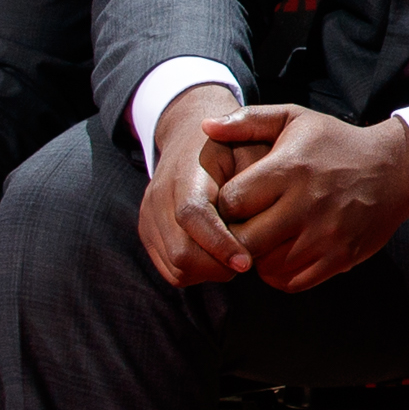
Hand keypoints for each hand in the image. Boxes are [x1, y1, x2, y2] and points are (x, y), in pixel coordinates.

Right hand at [134, 81, 269, 285]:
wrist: (190, 138)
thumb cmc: (233, 147)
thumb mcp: (252, 149)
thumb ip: (257, 181)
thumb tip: (260, 220)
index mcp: (187, 173)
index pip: (192, 215)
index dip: (219, 243)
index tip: (246, 262)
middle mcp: (160, 196)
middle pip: (182, 252)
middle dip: (219, 265)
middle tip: (247, 259)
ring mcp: (150, 217)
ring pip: (178, 268)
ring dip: (210, 270)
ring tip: (234, 252)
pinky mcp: (148, 233)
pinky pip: (173, 271)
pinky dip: (198, 271)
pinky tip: (218, 253)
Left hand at [205, 103, 408, 292]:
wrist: (394, 170)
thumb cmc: (334, 143)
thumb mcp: (294, 119)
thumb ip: (248, 120)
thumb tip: (205, 127)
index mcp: (290, 169)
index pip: (232, 202)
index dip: (223, 206)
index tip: (233, 202)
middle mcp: (307, 204)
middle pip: (245, 241)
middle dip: (235, 237)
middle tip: (240, 228)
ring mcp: (325, 235)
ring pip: (266, 266)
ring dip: (256, 259)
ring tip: (262, 241)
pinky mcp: (340, 258)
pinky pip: (292, 282)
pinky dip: (279, 274)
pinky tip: (281, 255)